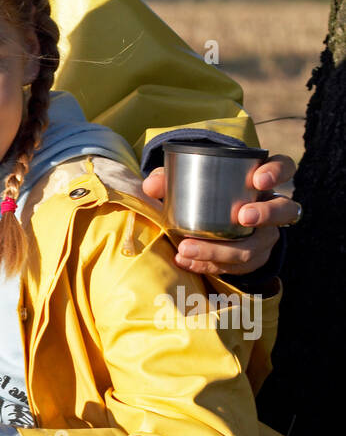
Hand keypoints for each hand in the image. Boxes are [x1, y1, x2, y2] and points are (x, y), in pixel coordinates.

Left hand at [142, 152, 298, 277]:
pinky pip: (237, 267)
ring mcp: (266, 235)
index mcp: (261, 179)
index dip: (277, 172)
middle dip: (265, 214)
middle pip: (284, 210)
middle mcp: (272, 207)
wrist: (210, 225)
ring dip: (223, 250)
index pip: (284, 167)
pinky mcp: (254, 260)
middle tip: (241, 217)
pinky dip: (208, 265)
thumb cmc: (201, 193)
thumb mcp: (184, 181)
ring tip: (188, 248)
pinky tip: (185, 262)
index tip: (259, 180)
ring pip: (257, 247)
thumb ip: (167, 179)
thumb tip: (151, 187)